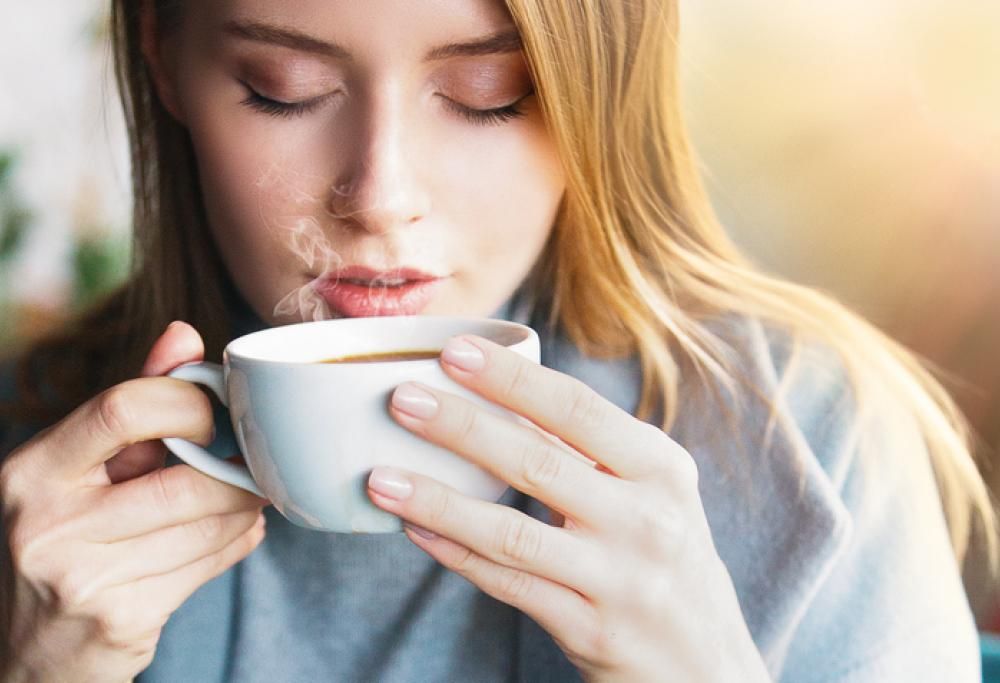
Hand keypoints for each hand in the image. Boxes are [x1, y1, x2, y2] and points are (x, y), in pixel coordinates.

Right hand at [0, 322, 266, 681]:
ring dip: (245, 508)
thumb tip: (184, 333)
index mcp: (33, 470)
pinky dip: (238, 541)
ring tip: (246, 496)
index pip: (125, 407)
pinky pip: (212, 565)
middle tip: (254, 463)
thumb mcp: (77, 466)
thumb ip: (131, 401)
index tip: (214, 414)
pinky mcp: (123, 622)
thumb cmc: (62, 537)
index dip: (190, 403)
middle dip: (237, 472)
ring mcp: (84, 580)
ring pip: (209, 526)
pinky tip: (234, 531)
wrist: (25, 651)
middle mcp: (48, 525)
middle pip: (184, 480)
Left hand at [367, 335, 769, 681]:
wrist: (707, 662)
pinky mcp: (592, 630)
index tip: (454, 351)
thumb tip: (502, 393)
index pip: (577, 409)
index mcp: (661, 467)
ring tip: (380, 476)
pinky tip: (415, 531)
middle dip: (461, 426)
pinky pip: (509, 584)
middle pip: (538, 461)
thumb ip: (591, 448)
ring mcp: (620, 579)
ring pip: (512, 531)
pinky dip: (456, 556)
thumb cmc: (665, 555)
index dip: (511, 379)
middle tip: (401, 400)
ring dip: (438, 501)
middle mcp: (648, 519)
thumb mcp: (652, 492)